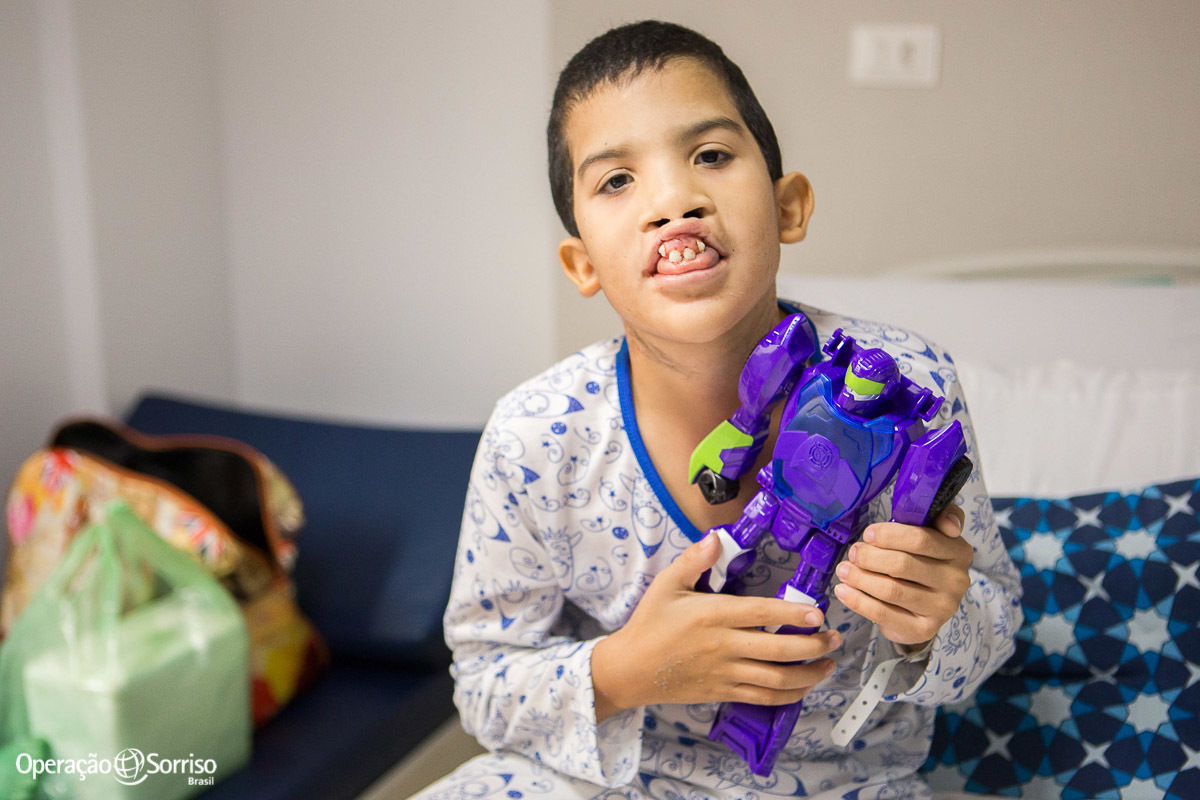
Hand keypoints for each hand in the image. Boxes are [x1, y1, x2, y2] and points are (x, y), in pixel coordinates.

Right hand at [591, 533, 840, 722]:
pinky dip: (789, 695)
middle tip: (835, 637)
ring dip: (809, 673)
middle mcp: (723, 646)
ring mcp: (725, 672)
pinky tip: (803, 686)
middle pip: (779, 649)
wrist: (631, 669)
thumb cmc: (649, 624)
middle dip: (814, 645)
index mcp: (713, 615)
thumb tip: (715, 538)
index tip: (818, 613)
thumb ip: (693, 560)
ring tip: (829, 663)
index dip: (793, 614)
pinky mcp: (723, 691)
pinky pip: (763, 697)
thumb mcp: (666, 585)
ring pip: (777, 679)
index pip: (762, 613)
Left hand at [832, 504, 972, 647]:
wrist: (924, 605)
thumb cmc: (921, 561)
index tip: (868, 534)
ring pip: (891, 589)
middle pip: (902, 564)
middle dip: (869, 557)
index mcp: (959, 551)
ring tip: (844, 570)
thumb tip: (949, 523)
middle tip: (853, 553)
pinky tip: (843, 590)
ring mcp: (942, 608)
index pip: (920, 539)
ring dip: (860, 578)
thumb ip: (937, 516)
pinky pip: (884, 614)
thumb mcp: (932, 533)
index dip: (888, 535)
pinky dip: (858, 601)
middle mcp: (956, 581)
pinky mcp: (924, 630)